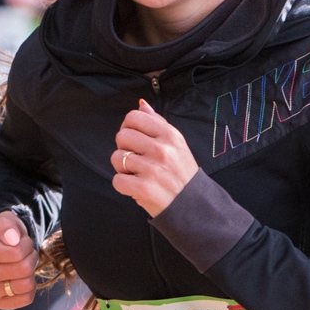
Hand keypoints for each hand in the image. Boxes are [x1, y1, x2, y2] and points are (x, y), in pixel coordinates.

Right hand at [0, 210, 38, 308]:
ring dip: (31, 272)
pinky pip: (26, 299)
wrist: (2, 249)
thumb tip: (12, 238)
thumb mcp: (6, 221)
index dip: (26, 245)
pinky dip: (30, 288)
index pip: (17, 252)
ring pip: (26, 285)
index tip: (22, 241)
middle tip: (25, 253)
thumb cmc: (7, 234)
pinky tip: (22, 278)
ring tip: (24, 264)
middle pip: (24, 269)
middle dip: (31, 258)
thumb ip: (7, 225)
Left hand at [111, 100, 197, 217]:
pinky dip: (123, 185)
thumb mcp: (176, 143)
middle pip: (121, 136)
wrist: (192, 204)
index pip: (133, 117)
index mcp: (170, 135)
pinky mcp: (144, 188)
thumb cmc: (181, 173)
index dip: (128, 128)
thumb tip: (141, 104)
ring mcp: (153, 169)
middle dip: (124, 148)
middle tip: (137, 159)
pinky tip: (135, 186)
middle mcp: (162, 149)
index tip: (134, 140)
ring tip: (138, 174)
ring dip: (123, 168)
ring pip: (117, 157)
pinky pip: (117, 180)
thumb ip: (158, 122)